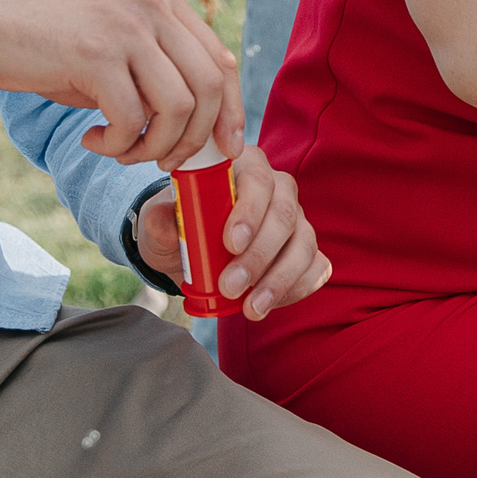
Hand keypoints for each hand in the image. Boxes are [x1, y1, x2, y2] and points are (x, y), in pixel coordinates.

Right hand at [0, 0, 241, 170]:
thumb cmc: (57, 49)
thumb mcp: (122, 49)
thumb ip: (163, 73)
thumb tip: (210, 131)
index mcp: (167, 4)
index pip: (223, 63)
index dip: (229, 113)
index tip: (222, 151)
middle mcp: (155, 9)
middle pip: (210, 89)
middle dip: (194, 140)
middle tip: (162, 161)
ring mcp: (127, 29)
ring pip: (178, 108)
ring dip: (153, 147)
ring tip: (121, 151)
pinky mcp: (96, 55)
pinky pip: (131, 119)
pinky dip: (118, 145)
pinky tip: (92, 140)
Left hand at [132, 146, 331, 320]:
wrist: (192, 249)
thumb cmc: (180, 227)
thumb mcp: (161, 222)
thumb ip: (160, 220)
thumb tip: (164, 219)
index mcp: (243, 168)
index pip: (257, 180)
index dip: (249, 211)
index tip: (230, 244)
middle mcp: (277, 188)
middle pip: (285, 214)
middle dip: (260, 255)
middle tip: (231, 286)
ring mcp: (296, 219)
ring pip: (304, 243)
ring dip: (279, 279)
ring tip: (251, 309)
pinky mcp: (304, 249)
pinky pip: (316, 266)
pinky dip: (296, 288)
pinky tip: (268, 304)